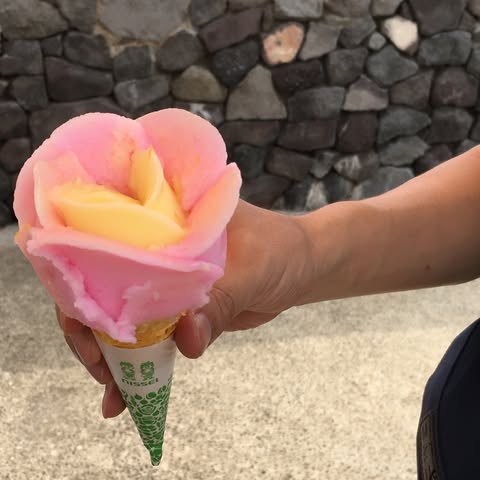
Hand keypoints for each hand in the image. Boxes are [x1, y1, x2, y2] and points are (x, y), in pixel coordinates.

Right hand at [57, 201, 309, 416]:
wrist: (301, 267)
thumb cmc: (280, 249)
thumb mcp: (251, 270)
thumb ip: (217, 304)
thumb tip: (182, 341)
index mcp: (162, 216)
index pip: (103, 243)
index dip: (83, 281)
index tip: (85, 322)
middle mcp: (153, 244)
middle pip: (102, 286)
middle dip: (92, 329)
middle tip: (101, 370)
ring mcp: (161, 277)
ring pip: (122, 315)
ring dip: (113, 355)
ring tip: (114, 396)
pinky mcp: (175, 306)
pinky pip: (148, 335)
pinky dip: (140, 364)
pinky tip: (132, 395)